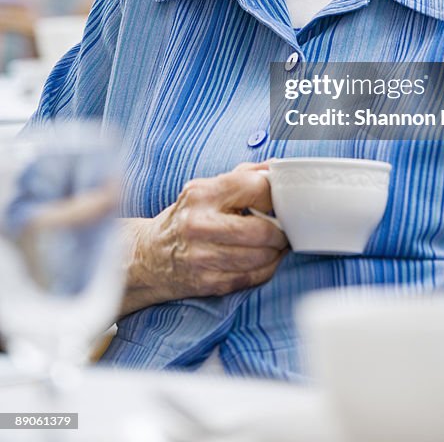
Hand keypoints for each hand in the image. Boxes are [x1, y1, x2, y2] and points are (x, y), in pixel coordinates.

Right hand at [119, 162, 287, 314]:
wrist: (150, 256)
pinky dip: (265, 269)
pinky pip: (252, 277)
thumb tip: (276, 169)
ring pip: (261, 257)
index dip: (274, 196)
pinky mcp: (207, 282)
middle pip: (261, 230)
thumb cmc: (187, 217)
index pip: (256, 188)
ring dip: (275, 252)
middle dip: (280, 231)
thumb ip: (244, 175)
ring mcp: (202, 257)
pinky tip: (262, 261)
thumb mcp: (208, 188)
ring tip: (274, 245)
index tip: (278, 202)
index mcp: (202, 193)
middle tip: (284, 229)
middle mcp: (199, 224)